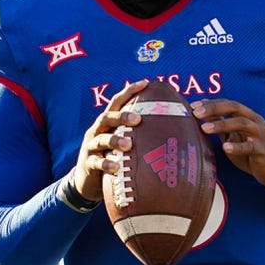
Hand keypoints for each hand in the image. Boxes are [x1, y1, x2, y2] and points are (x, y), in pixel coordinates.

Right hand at [69, 79, 148, 201]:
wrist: (88, 182)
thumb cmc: (115, 158)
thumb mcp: (124, 144)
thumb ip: (141, 134)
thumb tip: (177, 129)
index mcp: (108, 123)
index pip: (117, 102)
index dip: (129, 91)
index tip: (146, 83)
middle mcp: (98, 131)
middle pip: (107, 117)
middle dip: (122, 116)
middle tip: (138, 119)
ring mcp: (91, 147)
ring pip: (101, 139)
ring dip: (115, 140)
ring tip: (128, 144)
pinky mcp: (88, 164)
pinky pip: (96, 163)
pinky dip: (106, 164)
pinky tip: (116, 167)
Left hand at [191, 98, 264, 187]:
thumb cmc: (252, 152)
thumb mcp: (235, 136)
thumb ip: (222, 125)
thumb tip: (202, 113)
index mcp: (247, 116)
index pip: (228, 104)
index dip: (211, 104)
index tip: (193, 107)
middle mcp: (254, 121)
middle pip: (234, 108)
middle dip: (214, 108)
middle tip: (197, 113)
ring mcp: (261, 134)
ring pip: (241, 123)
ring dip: (222, 124)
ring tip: (205, 128)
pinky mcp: (264, 149)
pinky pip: (251, 146)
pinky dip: (238, 146)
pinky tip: (226, 148)